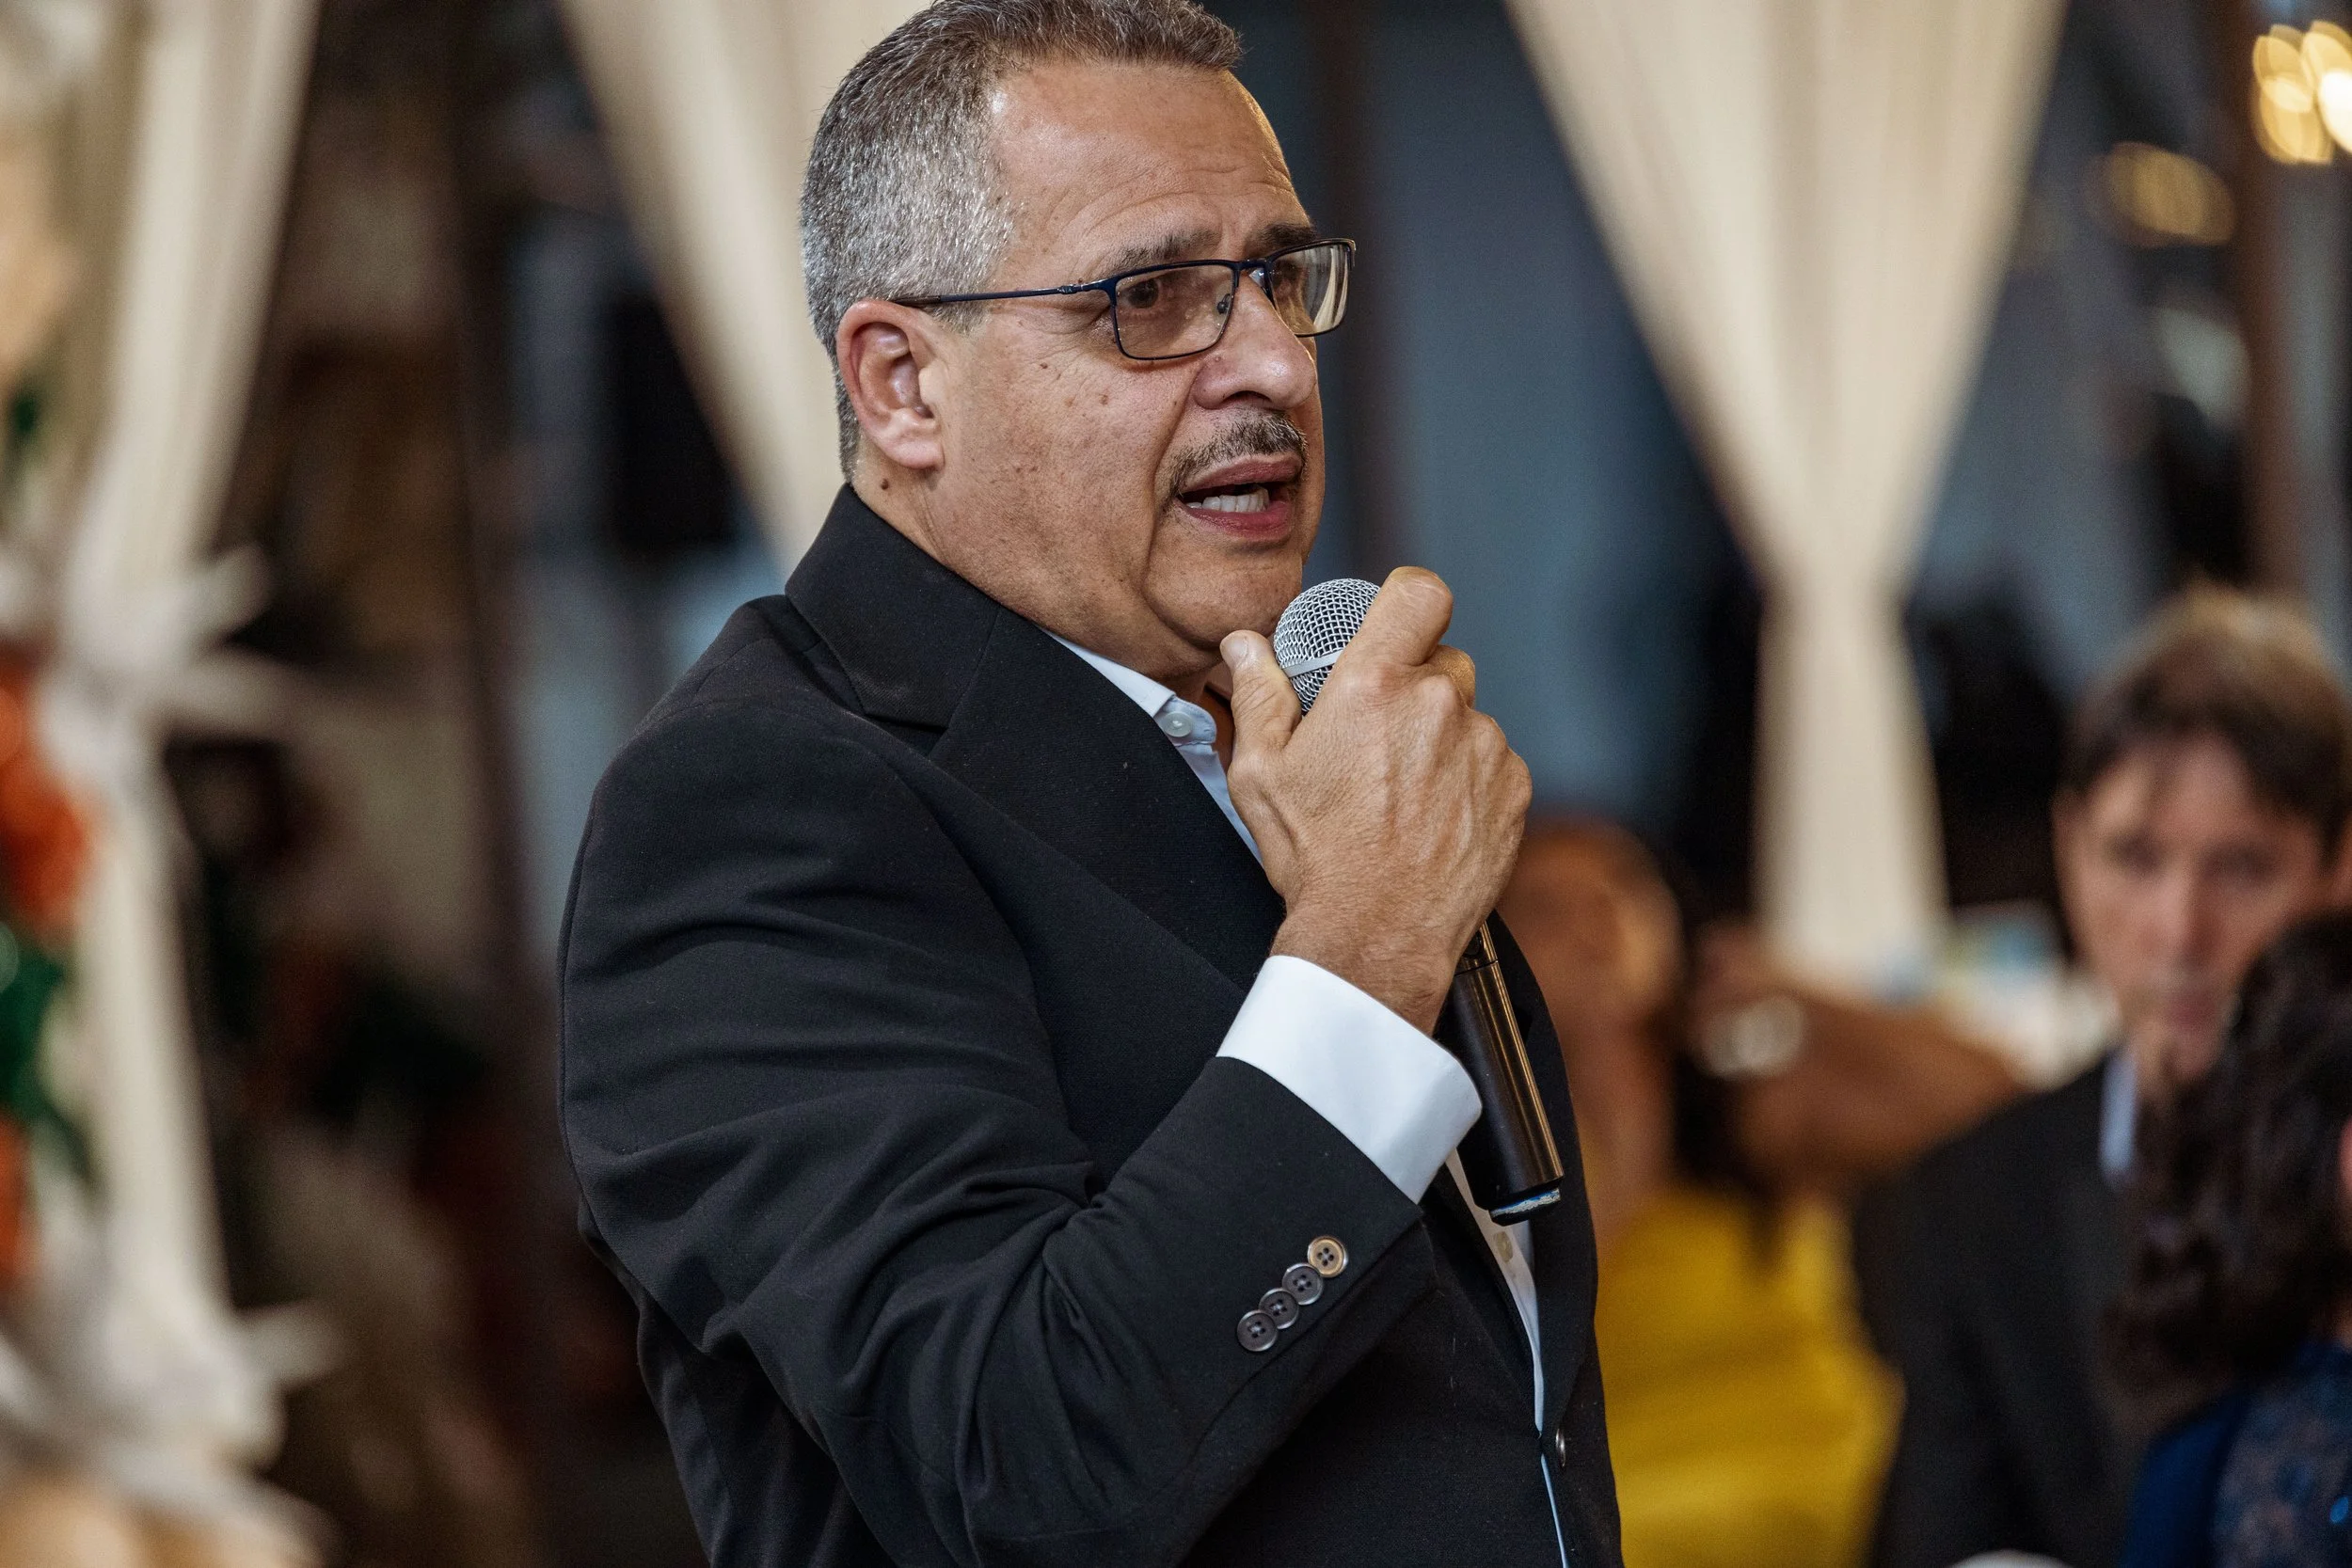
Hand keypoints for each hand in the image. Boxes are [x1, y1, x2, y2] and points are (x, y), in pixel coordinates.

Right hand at [1221, 568, 1531, 1031]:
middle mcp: (1439, 705)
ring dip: (1441, 735)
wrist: (1375, 936)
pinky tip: (1432, 816)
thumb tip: (1246, 646)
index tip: (1391, 626)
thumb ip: (1258, 694)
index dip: (1406, 602)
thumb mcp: (1261, 772)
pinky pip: (1493, 759)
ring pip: (1467, 714)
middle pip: (1441, 659)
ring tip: (1402, 790)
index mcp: (1375, 686)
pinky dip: (1468, 776)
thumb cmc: (1315, 857)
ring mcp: (1485, 747)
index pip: (1419, 593)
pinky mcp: (1513, 788)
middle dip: (1413, 684)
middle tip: (1378, 733)